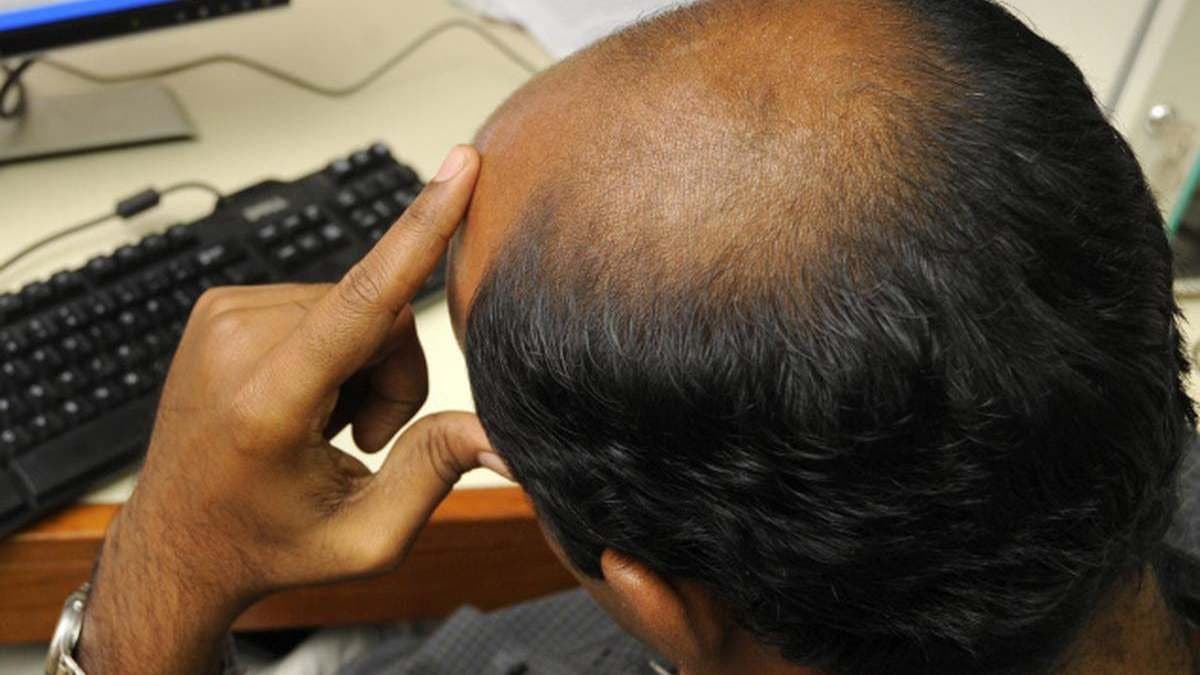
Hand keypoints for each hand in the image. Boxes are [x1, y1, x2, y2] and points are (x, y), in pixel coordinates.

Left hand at [77, 146, 492, 673]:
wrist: (180, 540)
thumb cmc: (268, 541)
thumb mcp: (366, 538)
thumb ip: (435, 474)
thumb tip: (500, 436)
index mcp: (268, 404)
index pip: (363, 300)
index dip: (421, 231)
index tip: (459, 167)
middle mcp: (235, 346)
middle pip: (380, 312)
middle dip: (395, 372)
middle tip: (363, 434)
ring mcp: (220, 317)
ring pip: (355, 302)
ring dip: (363, 362)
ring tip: (326, 423)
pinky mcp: (221, 305)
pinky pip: (322, 299)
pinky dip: (333, 347)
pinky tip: (304, 397)